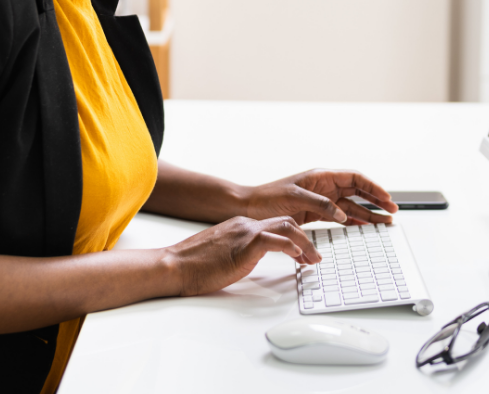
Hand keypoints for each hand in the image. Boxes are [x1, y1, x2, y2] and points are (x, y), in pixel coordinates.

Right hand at [165, 215, 319, 297]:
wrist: (174, 265)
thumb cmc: (194, 265)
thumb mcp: (223, 254)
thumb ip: (240, 251)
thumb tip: (252, 259)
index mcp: (241, 226)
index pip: (275, 225)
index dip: (294, 238)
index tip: (303, 253)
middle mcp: (246, 225)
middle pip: (286, 221)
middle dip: (305, 239)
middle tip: (314, 257)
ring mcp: (245, 233)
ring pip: (286, 227)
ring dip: (305, 243)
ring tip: (313, 259)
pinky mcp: (244, 245)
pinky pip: (274, 240)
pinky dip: (290, 247)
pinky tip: (298, 257)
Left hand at [243, 169, 398, 225]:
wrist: (248, 208)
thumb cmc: (267, 199)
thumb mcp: (295, 199)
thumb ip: (321, 205)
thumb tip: (341, 214)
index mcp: (321, 176)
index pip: (355, 178)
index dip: (373, 187)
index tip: (387, 198)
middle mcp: (324, 186)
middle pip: (357, 191)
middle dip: (376, 200)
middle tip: (393, 211)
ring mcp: (320, 200)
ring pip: (351, 205)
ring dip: (367, 213)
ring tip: (384, 222)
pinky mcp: (314, 213)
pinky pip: (339, 216)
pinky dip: (352, 221)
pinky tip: (362, 226)